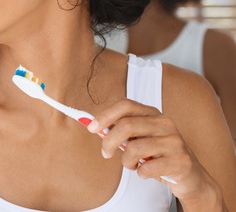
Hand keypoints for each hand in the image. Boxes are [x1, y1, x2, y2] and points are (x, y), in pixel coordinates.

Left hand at [89, 99, 221, 204]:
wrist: (191, 177)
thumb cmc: (159, 155)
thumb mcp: (140, 139)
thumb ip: (121, 132)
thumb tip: (94, 127)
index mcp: (153, 114)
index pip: (125, 105)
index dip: (105, 115)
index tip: (91, 128)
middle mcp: (165, 124)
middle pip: (126, 125)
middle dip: (109, 141)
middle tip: (105, 153)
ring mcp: (175, 142)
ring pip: (134, 148)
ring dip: (126, 161)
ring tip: (132, 165)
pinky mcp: (180, 161)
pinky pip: (147, 168)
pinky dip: (141, 173)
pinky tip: (146, 173)